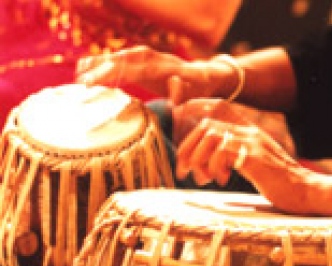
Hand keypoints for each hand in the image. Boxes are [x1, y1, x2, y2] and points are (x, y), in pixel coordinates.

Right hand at [75, 45, 213, 103]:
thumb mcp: (192, 92)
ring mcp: (143, 57)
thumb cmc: (195, 89)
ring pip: (116, 58)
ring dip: (98, 65)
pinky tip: (87, 68)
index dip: (112, 75)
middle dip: (100, 70)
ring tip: (79, 75)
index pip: (131, 69)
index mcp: (160, 66)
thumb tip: (174, 89)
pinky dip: (103, 63)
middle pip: (119, 61)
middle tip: (82, 82)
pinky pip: (118, 60)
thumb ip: (182, 91)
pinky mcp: (139, 61)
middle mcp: (149, 57)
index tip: (95, 83)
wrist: (200, 77)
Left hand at [175, 117, 315, 213]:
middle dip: (187, 147)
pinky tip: (221, 180)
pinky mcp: (255, 158)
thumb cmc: (279, 183)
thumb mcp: (254, 164)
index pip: (217, 108)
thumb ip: (233, 157)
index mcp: (249, 132)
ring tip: (202, 179)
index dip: (194, 110)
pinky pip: (223, 153)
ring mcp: (253, 143)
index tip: (179, 127)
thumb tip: (207, 164)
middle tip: (183, 170)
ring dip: (198, 158)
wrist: (306, 191)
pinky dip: (214, 167)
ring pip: (211, 136)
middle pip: (206, 124)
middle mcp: (250, 132)